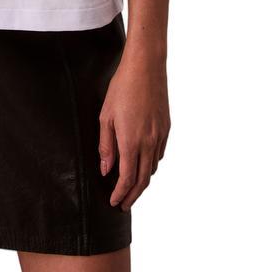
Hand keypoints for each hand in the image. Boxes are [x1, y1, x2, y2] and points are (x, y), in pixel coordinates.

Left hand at [98, 54, 169, 211]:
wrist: (146, 67)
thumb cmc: (122, 88)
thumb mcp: (106, 116)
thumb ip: (106, 146)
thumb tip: (105, 170)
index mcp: (131, 141)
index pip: (127, 178)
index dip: (120, 193)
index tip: (114, 201)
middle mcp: (149, 143)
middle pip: (143, 180)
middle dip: (133, 195)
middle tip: (123, 204)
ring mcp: (160, 136)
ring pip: (153, 168)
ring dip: (143, 182)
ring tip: (132, 187)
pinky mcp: (166, 128)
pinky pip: (159, 154)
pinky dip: (151, 165)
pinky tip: (144, 164)